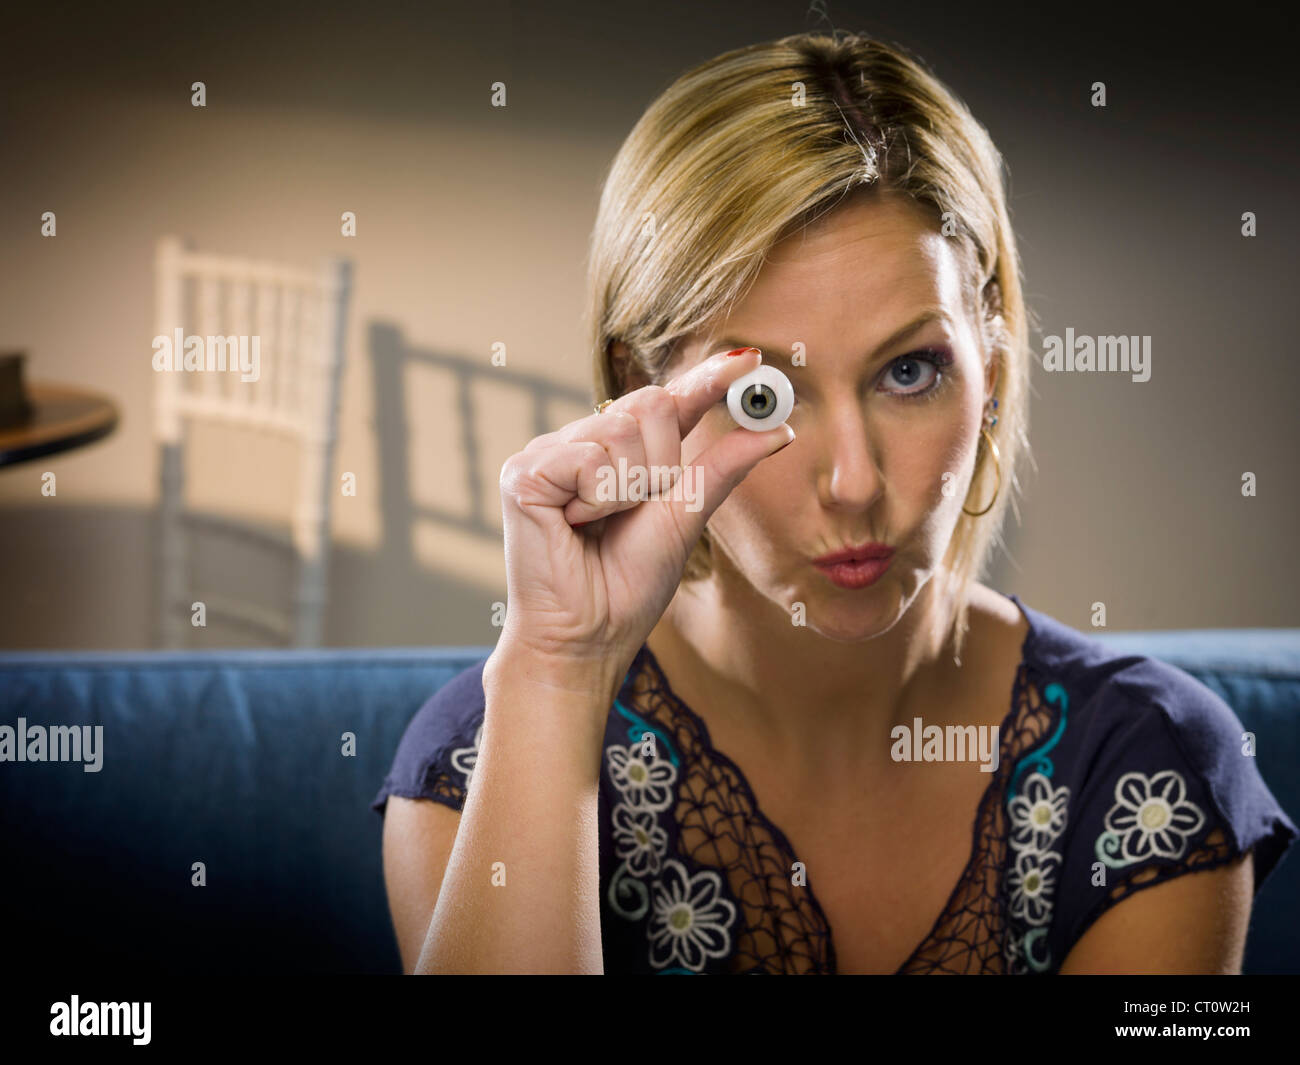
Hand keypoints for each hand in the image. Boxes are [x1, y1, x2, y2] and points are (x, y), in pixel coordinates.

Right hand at [493, 347, 793, 696]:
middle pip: (650, 405)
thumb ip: (723, 467)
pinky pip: (586, 458)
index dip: (708, 378)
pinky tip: (575, 525)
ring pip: (620, 430)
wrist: (587, 636)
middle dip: (663, 465)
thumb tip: (778, 430)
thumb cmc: (628, 584)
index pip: (670, 400)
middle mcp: (584, 442)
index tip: (750, 359)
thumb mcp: (687, 516)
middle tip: (637, 511)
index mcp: (622, 453)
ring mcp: (550, 452)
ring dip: (629, 489)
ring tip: (601, 524)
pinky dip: (596, 499)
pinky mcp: (523, 471)